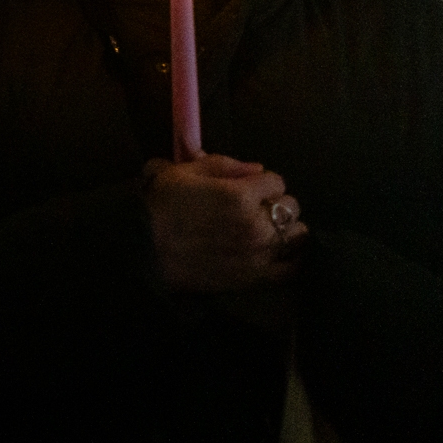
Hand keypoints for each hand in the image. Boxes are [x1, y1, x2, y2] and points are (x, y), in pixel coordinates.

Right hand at [146, 154, 306, 292]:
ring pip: (298, 235)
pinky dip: (291, 258)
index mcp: (239, 195)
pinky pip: (293, 268)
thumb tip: (257, 169)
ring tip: (266, 231)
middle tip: (254, 208)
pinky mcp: (256, 277)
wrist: (144, 249)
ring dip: (285, 230)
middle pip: (291, 206)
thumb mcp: (183, 171)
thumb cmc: (159, 206)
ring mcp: (259, 253)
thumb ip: (224, 165)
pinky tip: (278, 252)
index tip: (247, 187)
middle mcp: (256, 224)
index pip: (276, 181)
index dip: (260, 182)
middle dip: (274, 203)